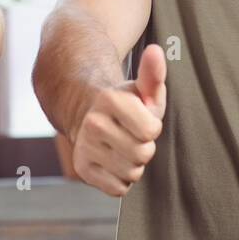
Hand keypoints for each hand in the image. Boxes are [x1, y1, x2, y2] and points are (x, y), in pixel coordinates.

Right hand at [71, 44, 165, 196]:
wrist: (88, 116)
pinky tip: (113, 161)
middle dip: (143, 146)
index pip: (150, 131)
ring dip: (133, 163)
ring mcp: (84, 147)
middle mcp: (92, 123)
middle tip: (131, 135)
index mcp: (109, 100)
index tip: (140, 119)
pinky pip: (118, 188)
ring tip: (122, 147)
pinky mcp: (82, 170)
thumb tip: (156, 50)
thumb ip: (153, 73)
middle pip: (142, 153)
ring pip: (131, 172)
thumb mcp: (142, 89)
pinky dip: (121, 179)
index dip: (151, 127)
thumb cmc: (126, 104)